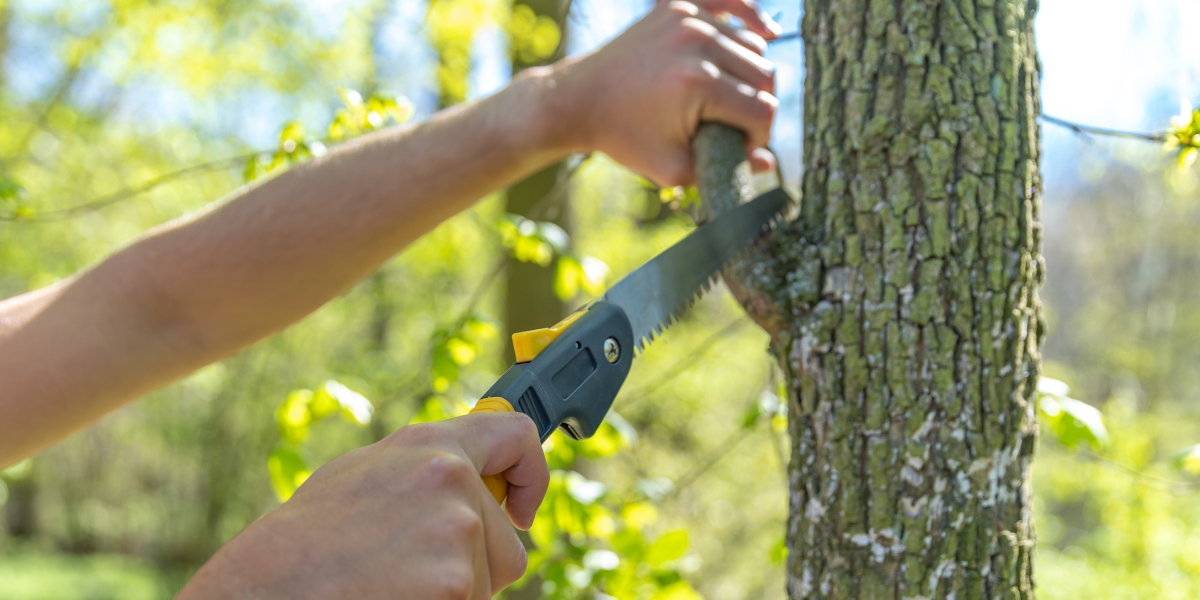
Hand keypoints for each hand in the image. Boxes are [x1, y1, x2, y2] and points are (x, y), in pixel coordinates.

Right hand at [177, 412, 548, 599]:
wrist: (262, 591)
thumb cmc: (303, 546)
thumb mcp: (361, 480)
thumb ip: (422, 472)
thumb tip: (470, 477)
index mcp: (428, 447)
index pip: (516, 435)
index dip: (531, 476)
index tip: (521, 510)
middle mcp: (450, 477)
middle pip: (507, 542)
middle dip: (474, 566)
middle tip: (409, 573)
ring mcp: (456, 530)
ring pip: (491, 582)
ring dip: (455, 593)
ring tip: (391, 585)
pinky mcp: (456, 581)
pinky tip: (394, 599)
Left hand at [547, 0, 781, 185]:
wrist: (580, 99)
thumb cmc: (625, 137)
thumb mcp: (672, 167)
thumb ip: (724, 168)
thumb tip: (769, 164)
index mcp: (698, 84)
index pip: (763, 110)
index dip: (758, 137)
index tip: (738, 147)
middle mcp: (697, 43)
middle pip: (765, 75)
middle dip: (757, 107)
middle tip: (733, 125)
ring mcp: (688, 18)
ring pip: (753, 46)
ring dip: (749, 75)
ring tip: (726, 97)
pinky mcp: (679, 6)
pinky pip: (731, 4)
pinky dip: (750, 17)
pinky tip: (767, 31)